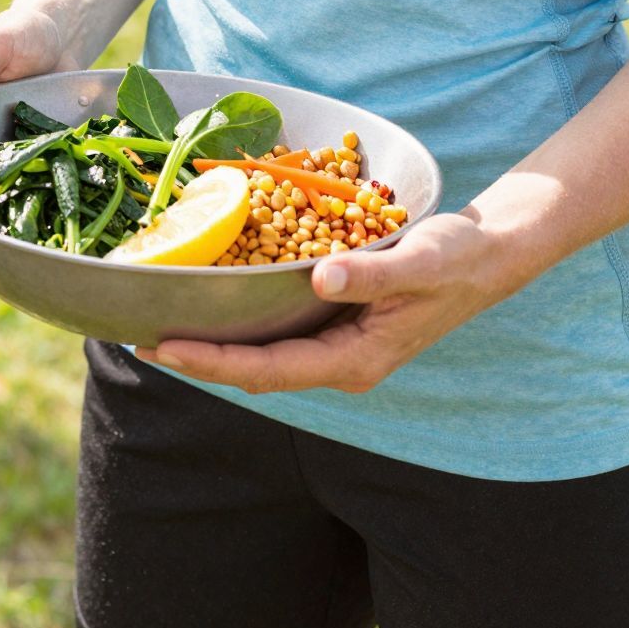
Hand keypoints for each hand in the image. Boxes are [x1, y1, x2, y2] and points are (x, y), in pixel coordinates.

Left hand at [137, 213, 503, 393]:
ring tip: (161, 327)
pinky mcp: (338, 324)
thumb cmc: (456, 259)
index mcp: (354, 359)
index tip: (164, 348)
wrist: (489, 256)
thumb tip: (319, 279)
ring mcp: (338, 345)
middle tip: (138, 341)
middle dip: (200, 359)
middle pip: (256, 371)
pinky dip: (243, 322)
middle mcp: (341, 361)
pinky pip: (280, 331)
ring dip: (215, 344)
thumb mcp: (418, 262)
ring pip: (265, 355)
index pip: (268, 371)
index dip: (213, 362)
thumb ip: (369, 274)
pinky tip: (216, 303)